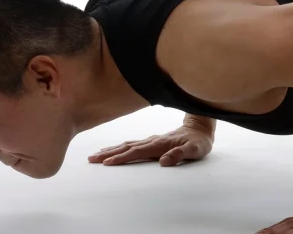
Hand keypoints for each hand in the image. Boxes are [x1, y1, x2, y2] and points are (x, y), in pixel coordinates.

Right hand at [87, 125, 213, 166]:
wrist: (201, 128)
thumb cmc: (198, 141)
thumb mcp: (195, 150)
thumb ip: (180, 154)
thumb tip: (164, 162)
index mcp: (160, 144)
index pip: (137, 152)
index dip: (122, 157)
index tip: (107, 163)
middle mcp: (153, 141)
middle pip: (126, 147)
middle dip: (109, 153)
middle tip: (91, 159)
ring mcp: (151, 140)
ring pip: (127, 144)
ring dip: (111, 149)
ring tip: (95, 155)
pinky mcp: (151, 141)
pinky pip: (131, 144)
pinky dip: (119, 147)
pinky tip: (112, 150)